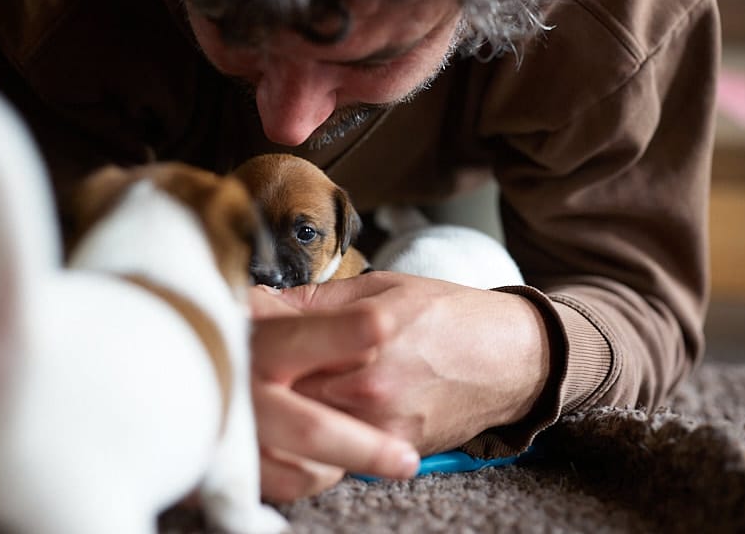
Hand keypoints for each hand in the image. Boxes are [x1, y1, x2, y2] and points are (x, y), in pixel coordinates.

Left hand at [251, 271, 549, 493]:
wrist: (512, 359)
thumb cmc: (450, 315)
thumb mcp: (382, 289)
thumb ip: (315, 301)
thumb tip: (255, 301)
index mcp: (363, 337)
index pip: (279, 348)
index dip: (248, 344)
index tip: (232, 334)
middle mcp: (368, 389)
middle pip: (281, 397)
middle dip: (257, 383)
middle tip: (240, 369)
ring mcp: (381, 428)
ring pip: (301, 432)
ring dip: (280, 415)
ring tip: (269, 395)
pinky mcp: (394, 453)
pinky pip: (334, 455)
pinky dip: (313, 440)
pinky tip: (306, 419)